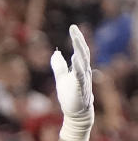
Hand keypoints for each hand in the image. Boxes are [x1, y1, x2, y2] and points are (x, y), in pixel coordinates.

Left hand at [51, 24, 93, 140]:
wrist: (76, 113)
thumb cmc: (70, 96)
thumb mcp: (61, 78)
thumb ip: (59, 66)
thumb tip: (55, 53)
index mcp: (80, 68)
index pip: (80, 50)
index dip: (76, 39)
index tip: (72, 27)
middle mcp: (84, 71)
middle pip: (83, 52)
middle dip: (78, 40)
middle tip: (74, 28)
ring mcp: (84, 80)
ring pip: (84, 62)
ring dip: (80, 50)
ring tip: (76, 39)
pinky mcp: (81, 89)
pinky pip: (81, 76)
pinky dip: (79, 67)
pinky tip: (76, 58)